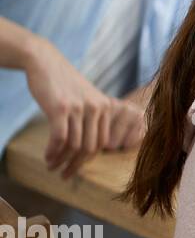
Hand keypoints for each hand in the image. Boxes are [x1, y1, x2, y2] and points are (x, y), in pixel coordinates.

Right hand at [23, 38, 145, 178]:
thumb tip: (89, 148)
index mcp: (106, 107)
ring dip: (61, 160)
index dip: (88, 160)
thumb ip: (92, 119)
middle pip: (90, 148)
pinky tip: (47, 156)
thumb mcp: (86, 99)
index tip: (76, 168)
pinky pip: (60, 138)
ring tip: (51, 166)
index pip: (102, 143)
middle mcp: (97, 108)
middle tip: (64, 175)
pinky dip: (53, 151)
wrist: (45, 61)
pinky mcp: (61, 108)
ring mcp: (79, 108)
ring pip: (74, 145)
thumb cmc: (64, 83)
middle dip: (76, 165)